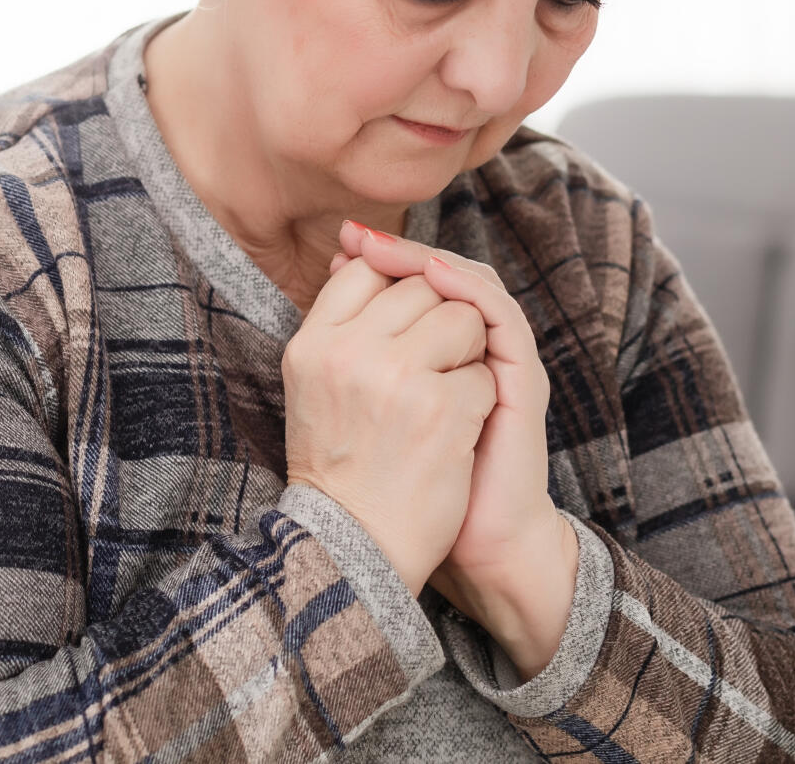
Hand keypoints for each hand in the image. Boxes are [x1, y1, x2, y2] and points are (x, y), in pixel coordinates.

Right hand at [282, 252, 497, 597]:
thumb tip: (360, 246)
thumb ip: (342, 318)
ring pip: (463, 319)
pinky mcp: (441, 410)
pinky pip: (482, 372)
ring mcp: (396, 378)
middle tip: (426, 376)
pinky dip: (479, 403)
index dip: (400, 288)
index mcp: (311, 343)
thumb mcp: (320, 384)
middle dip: (441, 322)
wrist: (359, 550)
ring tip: (441, 402)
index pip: (367, 268)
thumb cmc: (345, 464)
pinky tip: (453, 438)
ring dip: (467, 357)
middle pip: (423, 286)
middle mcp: (348, 352)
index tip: (405, 331)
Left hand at [332, 222, 560, 615]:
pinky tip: (433, 275)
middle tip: (356, 235)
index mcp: (444, 358)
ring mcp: (503, 363)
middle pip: (443, 275)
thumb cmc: (417, 490)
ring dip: (427, 260)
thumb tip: (326, 311)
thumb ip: (362, 363)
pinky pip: (500, 315)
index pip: (418, 284)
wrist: (475, 543)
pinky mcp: (523, 379)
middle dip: (397, 251)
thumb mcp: (375, 415)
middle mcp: (477, 352)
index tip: (341, 243)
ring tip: (383, 247)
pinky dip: (466, 289)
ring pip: (473, 284)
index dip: (382, 259)